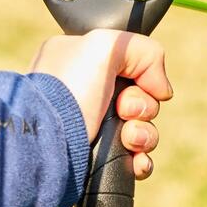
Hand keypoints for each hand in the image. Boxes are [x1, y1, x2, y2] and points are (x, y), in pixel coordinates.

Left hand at [31, 31, 173, 179]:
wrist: (45, 147)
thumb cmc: (65, 94)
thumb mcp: (104, 45)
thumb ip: (145, 51)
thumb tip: (161, 90)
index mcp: (82, 63)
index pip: (130, 64)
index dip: (140, 75)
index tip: (128, 83)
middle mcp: (88, 95)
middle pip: (142, 98)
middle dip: (144, 107)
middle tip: (122, 111)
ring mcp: (93, 128)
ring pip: (142, 129)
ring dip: (145, 135)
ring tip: (129, 139)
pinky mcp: (97, 158)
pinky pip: (135, 158)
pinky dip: (141, 160)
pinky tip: (136, 161)